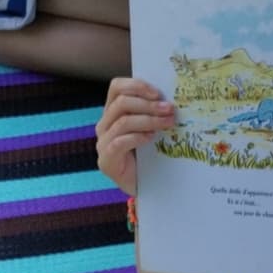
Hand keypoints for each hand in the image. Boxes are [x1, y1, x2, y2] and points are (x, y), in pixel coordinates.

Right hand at [95, 78, 176, 196]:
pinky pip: (119, 142)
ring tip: (168, 123)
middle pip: (121, 103)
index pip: (117, 87)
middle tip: (169, 109)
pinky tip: (152, 138)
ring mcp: (103, 142)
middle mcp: (104, 124)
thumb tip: (170, 100)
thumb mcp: (151, 129)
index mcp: (113, 112)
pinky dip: (137, 137)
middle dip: (148, 105)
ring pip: (123, 121)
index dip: (136, 86)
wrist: (144, 186)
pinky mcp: (106, 160)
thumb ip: (152, 114)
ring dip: (149, 120)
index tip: (158, 93)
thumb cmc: (149, 156)